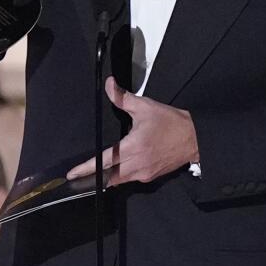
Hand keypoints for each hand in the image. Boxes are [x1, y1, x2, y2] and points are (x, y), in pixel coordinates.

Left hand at [67, 77, 199, 185]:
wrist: (194, 138)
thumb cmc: (170, 122)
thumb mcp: (145, 107)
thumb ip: (123, 98)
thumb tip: (108, 84)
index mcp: (133, 147)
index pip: (104, 161)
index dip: (86, 168)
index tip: (72, 174)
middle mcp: (136, 164)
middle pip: (108, 177)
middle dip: (92, 178)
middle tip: (77, 178)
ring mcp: (144, 173)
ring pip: (118, 180)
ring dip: (107, 177)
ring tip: (93, 175)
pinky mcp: (150, 177)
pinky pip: (130, 179)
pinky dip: (121, 176)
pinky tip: (117, 170)